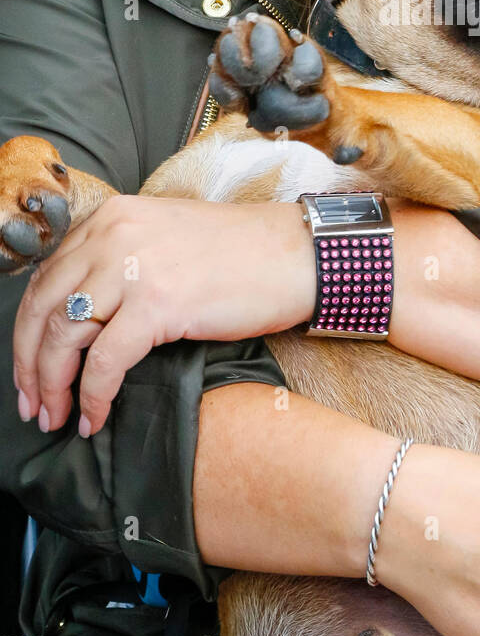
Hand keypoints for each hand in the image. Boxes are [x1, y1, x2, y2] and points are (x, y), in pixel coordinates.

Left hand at [13, 196, 315, 437]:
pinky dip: (92, 397)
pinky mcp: (158, 303)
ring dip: (53, 387)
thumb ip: (120, 259)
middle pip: (42, 309)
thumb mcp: (165, 238)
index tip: (30, 369)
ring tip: (58, 417)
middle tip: (33, 404)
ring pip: (62, 338)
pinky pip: (104, 363)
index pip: (47, 279)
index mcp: (112, 217)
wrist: (295, 253)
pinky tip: (95, 418)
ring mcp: (133, 267)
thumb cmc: (242, 253)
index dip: (28, 331)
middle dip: (29, 366)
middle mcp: (113, 235)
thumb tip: (85, 313)